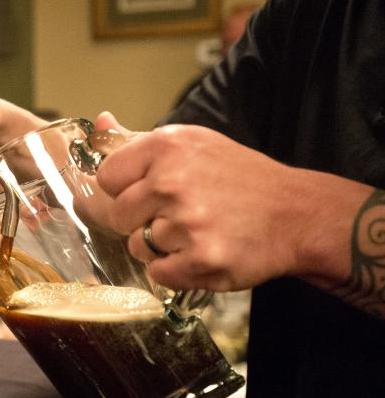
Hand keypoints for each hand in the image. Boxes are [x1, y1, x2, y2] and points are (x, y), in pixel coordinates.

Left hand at [93, 116, 321, 291]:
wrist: (296, 214)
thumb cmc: (238, 179)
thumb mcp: (192, 145)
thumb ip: (139, 141)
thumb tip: (101, 123)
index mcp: (167, 147)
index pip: (107, 178)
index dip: (125, 190)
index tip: (149, 192)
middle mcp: (173, 180)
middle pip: (119, 216)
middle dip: (142, 220)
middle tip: (179, 215)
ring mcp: (187, 221)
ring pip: (138, 246)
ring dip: (162, 247)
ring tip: (196, 232)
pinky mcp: (201, 258)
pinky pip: (158, 273)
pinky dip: (177, 270)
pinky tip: (202, 252)